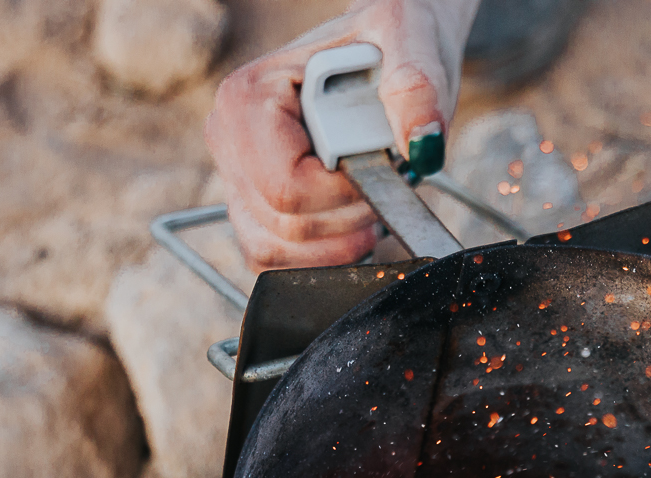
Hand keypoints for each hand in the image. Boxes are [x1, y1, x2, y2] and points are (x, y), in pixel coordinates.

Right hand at [204, 0, 480, 270]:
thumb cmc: (386, 45)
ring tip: (370, 203)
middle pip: (283, 226)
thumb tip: (421, 140)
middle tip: (384, 185)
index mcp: (249, 97)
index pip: (287, 187)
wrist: (381, 54)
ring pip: (274, 253)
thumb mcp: (408, 41)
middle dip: (348, 221)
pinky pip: (274, 262)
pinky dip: (320, 259)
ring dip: (336, 245)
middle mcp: (229, 139)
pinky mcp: (251, 209)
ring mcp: (235, 178)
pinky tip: (352, 227)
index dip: (344, 196)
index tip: (382, 172)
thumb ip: (415, 85)